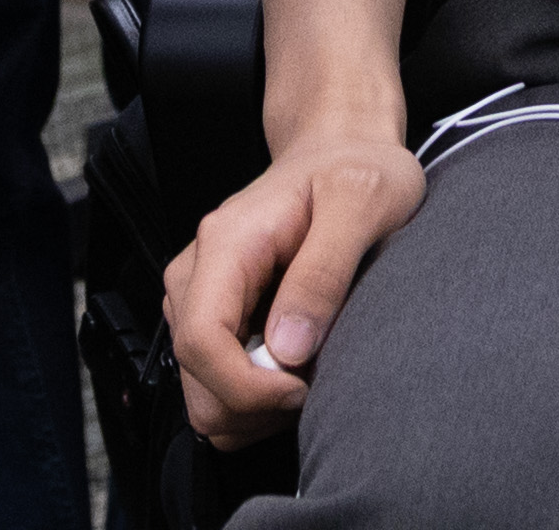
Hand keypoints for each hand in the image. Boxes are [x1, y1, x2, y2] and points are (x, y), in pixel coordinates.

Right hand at [167, 119, 424, 447]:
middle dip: (256, 405)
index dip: (247, 388)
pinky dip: (257, 399)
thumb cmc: (356, 169)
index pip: (200, 342)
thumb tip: (287, 348)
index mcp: (226, 244)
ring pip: (204, 395)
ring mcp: (200, 299)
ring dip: (258, 407)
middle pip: (197, 381)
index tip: (303, 389)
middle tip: (316, 383)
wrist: (342, 150)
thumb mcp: (362, 203)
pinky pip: (219, 386)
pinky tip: (297, 368)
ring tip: (312, 370)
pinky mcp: (215, 320)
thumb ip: (324, 272)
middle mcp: (198, 274)